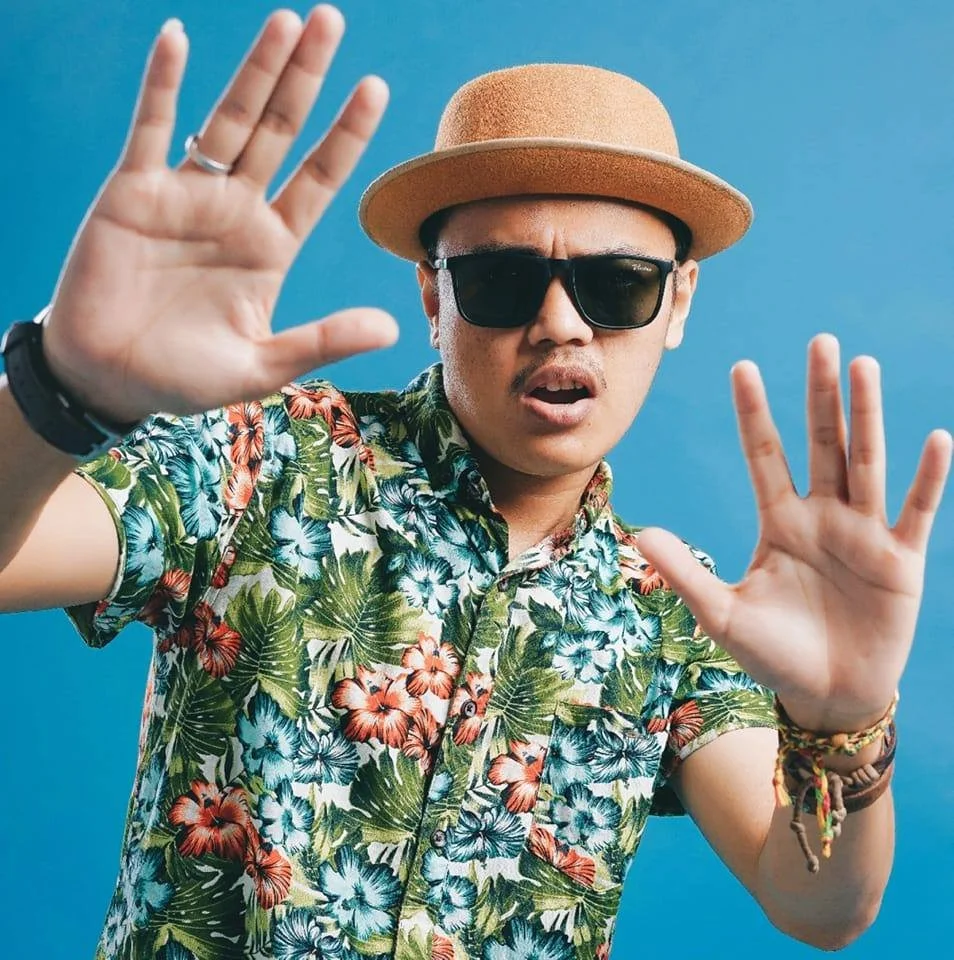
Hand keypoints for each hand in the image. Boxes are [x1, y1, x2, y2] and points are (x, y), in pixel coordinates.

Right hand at [42, 6, 396, 422]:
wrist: (108, 379)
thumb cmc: (185, 377)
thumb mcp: (262, 364)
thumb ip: (323, 340)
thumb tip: (392, 328)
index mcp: (271, 247)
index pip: (319, 179)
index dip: (346, 135)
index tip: (376, 88)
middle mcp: (236, 211)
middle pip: (280, 132)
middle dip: (306, 79)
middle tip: (332, 22)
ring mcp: (186, 197)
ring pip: (227, 120)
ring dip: (255, 71)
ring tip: (286, 22)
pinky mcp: (133, 193)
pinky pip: (151, 129)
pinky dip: (163, 86)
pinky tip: (178, 39)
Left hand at [638, 334, 951, 732]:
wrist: (827, 696)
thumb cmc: (772, 655)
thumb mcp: (721, 614)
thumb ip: (684, 574)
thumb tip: (640, 534)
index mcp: (779, 523)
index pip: (763, 456)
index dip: (754, 413)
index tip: (742, 367)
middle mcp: (822, 517)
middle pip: (822, 443)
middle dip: (820, 395)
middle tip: (820, 342)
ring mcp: (863, 534)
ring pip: (866, 462)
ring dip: (867, 415)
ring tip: (862, 366)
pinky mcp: (901, 561)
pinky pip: (914, 511)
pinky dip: (926, 478)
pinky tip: (933, 438)